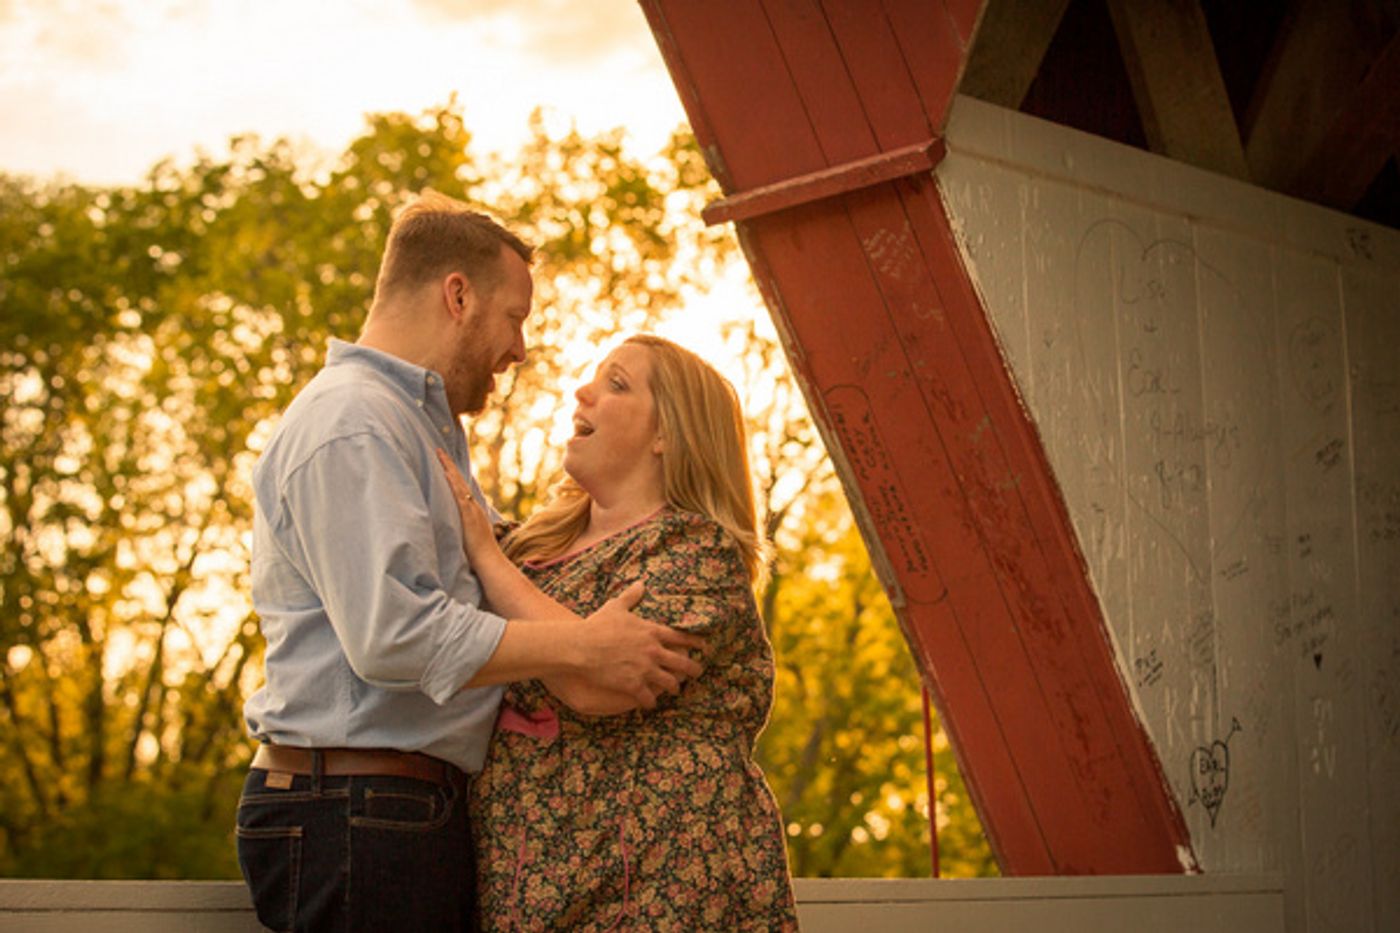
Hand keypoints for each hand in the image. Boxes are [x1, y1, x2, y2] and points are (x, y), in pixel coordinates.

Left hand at [436, 449, 498, 562]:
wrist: (488, 560)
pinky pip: (458, 494)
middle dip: (449, 465)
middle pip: (460, 481)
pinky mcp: (467, 514)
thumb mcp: (471, 535)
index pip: (462, 488)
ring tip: (439, 455)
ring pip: (458, 484)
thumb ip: (465, 527)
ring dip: (448, 469)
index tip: (445, 463)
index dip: (453, 475)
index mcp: (473, 510)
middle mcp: (472, 506)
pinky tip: (446, 473)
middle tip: (438, 450)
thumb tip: (457, 527)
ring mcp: (470, 509)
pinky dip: (453, 482)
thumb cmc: (480, 553)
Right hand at [576, 581, 705, 708]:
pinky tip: (650, 704)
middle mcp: (653, 651)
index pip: (681, 638)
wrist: (582, 646)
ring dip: (674, 687)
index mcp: (652, 632)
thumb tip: (641, 584)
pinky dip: (651, 702)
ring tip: (675, 690)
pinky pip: (649, 697)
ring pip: (669, 682)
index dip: (695, 643)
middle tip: (698, 673)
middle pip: (682, 663)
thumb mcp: (617, 606)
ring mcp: (645, 669)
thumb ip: (631, 596)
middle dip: (693, 669)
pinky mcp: (633, 685)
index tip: (704, 646)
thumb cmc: (598, 625)